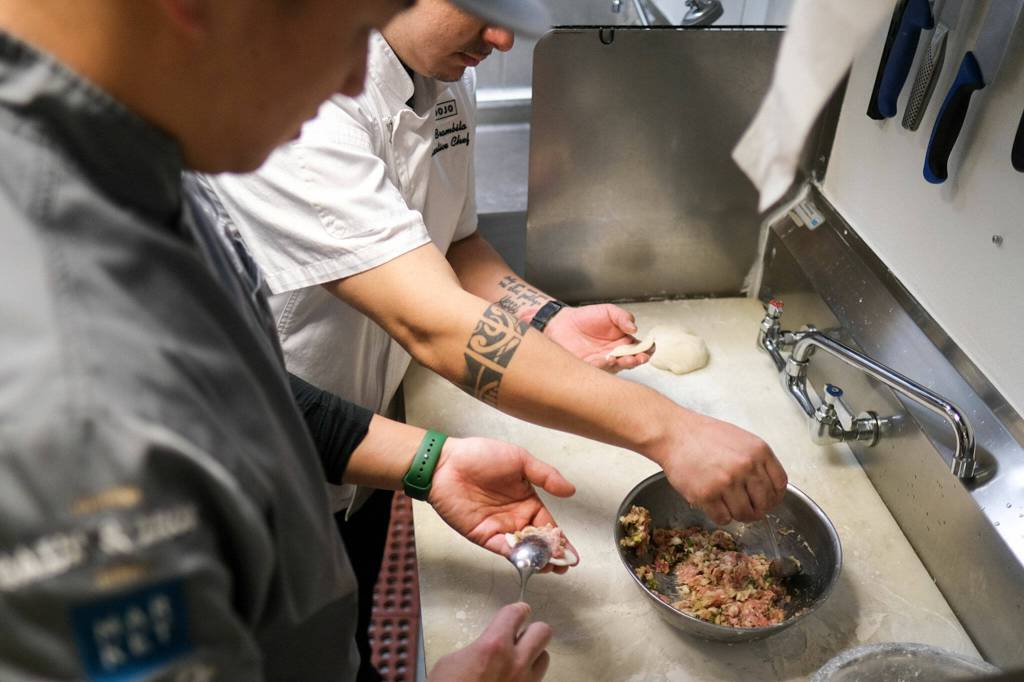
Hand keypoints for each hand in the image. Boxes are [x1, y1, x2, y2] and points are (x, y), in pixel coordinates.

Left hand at [428, 437, 577, 572]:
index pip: (548, 525)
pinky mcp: (483, 535)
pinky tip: (530, 560)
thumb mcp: (520, 460)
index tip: (572, 554)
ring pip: (523, 549)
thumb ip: (546, 476)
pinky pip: (503, 548)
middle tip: (565, 565)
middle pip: (538, 542)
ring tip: (551, 566)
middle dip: (552, 555)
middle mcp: (515, 517)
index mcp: (526, 500)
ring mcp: (499, 528)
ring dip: (537, 560)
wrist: (446, 462)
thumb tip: (571, 490)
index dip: (560, 539)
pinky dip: (517, 556)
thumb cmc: (480, 455)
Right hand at [428, 603, 550, 681]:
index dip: (518, 611)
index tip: (518, 612)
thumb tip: (486, 647)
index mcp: (494, 646)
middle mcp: (516, 663)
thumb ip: (477, 648)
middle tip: (520, 634)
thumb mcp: (451, 662)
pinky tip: (511, 681)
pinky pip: (535, 681)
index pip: (517, 613)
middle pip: (543, 632)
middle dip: (532, 630)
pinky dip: (527, 678)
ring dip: (532, 656)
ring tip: (516, 661)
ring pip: (544, 658)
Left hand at [543, 304, 651, 372]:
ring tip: (622, 358)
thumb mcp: (609, 311)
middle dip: (637, 360)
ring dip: (622, 364)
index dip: (647, 349)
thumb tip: (635, 328)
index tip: (649, 348)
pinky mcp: (590, 366)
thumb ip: (623, 318)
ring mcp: (604, 361)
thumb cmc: (586, 317)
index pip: (640, 348)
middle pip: (632, 361)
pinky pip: (599, 369)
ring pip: (617, 367)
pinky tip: (606, 359)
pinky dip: (604, 365)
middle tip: (640, 357)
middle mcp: (616, 354)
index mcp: (624, 341)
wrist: (562, 322)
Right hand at [656, 413, 787, 524]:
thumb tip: (768, 488)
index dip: (774, 497)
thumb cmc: (704, 436)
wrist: (675, 433)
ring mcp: (726, 482)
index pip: (780, 485)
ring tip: (728, 506)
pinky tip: (713, 504)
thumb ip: (758, 461)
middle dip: (757, 510)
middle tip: (747, 508)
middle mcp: (746, 467)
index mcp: (759, 452)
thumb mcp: (741, 440)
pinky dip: (720, 516)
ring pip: (744, 514)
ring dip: (738, 515)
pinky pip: (723, 518)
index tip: (767, 501)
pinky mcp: (706, 495)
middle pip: (764, 503)